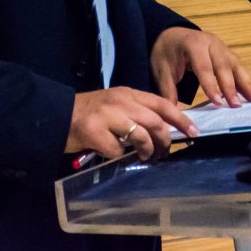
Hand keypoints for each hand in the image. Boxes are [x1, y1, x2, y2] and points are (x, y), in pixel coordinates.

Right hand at [63, 87, 198, 160]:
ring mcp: (107, 115)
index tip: (193, 131)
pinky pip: (117, 149)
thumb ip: (136, 111)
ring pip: (141, 135)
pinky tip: (116, 156)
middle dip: (166, 139)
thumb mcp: (116, 104)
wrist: (56, 114)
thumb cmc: (90, 112)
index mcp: (129, 93)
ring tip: (146, 157)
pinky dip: (121, 156)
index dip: (180, 118)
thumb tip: (161, 129)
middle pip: (155, 121)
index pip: (162, 103)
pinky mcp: (95, 132)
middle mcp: (121, 101)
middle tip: (166, 152)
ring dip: (147, 150)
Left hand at [151, 27, 250, 107]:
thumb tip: (172, 117)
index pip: (204, 67)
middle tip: (236, 105)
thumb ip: (168, 93)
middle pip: (223, 65)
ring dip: (245, 82)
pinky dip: (244, 78)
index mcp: (193, 45)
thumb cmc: (166, 52)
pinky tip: (250, 92)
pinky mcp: (226, 51)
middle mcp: (210, 43)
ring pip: (235, 64)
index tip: (217, 102)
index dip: (211, 85)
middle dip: (231, 86)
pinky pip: (237, 65)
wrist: (170, 34)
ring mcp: (221, 46)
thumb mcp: (162, 71)